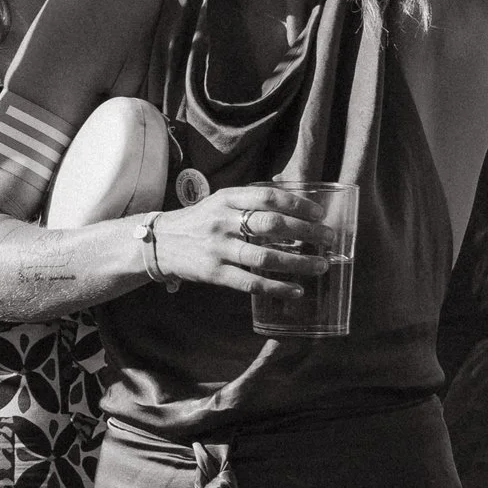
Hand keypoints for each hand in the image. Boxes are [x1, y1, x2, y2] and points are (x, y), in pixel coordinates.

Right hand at [150, 183, 340, 294]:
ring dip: (299, 262)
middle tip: (328, 239)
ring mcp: (217, 248)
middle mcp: (221, 221)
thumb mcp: (218, 203)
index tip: (319, 214)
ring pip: (265, 256)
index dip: (298, 204)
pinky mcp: (213, 272)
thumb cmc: (197, 222)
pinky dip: (277, 287)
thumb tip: (294, 209)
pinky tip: (296, 290)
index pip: (267, 196)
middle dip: (307, 232)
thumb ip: (249, 203)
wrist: (159, 243)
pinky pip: (250, 282)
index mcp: (225, 199)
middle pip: (272, 225)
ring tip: (321, 266)